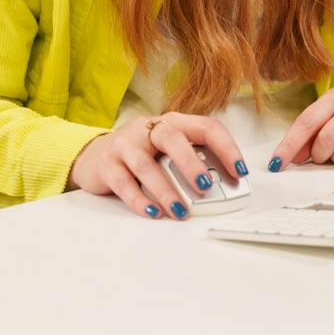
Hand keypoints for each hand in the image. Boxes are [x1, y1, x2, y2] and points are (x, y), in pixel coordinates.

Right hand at [67, 112, 246, 220]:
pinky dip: (140, 200)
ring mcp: (125, 145)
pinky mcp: (106, 165)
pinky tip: (154, 212)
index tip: (239, 171)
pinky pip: (123, 183)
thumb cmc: (141, 154)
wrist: (94, 156)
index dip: (226, 147)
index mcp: (172, 122)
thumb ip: (191, 160)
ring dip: (166, 190)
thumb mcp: (167, 150)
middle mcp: (148, 128)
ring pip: (146, 165)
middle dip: (191, 163)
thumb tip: (223, 184)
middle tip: (206, 187)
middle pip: (171, 138)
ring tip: (181, 211)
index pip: (205, 126)